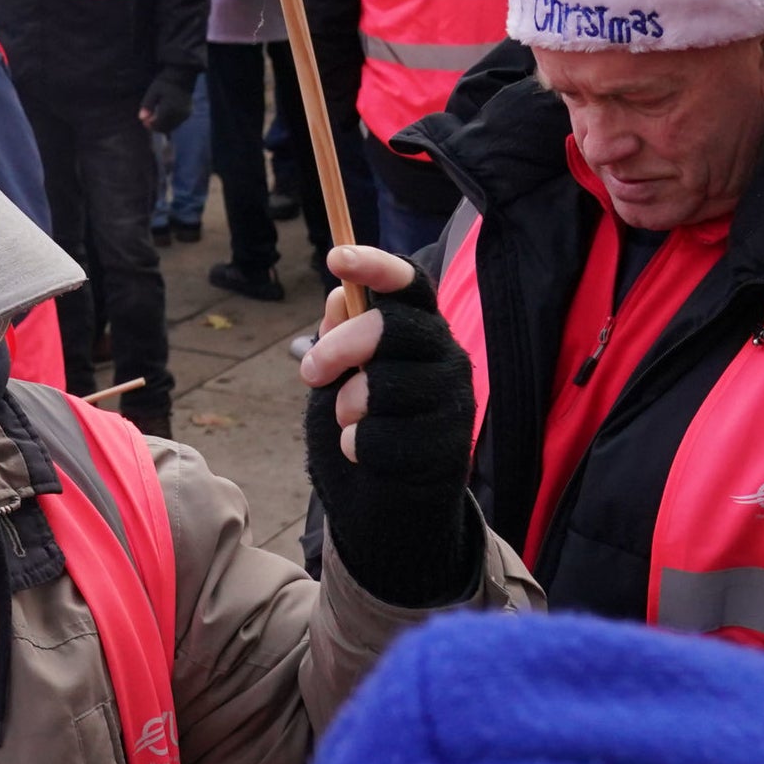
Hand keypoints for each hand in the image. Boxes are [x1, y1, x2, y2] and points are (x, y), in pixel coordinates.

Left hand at [138, 76, 192, 135]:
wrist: (181, 77)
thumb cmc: (163, 84)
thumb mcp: (153, 91)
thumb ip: (147, 105)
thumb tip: (141, 118)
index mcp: (170, 107)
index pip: (158, 123)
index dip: (150, 125)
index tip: (143, 121)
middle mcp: (179, 113)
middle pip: (165, 128)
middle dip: (155, 127)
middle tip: (147, 121)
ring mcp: (184, 115)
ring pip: (171, 128)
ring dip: (162, 126)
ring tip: (154, 117)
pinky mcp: (187, 115)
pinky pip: (176, 124)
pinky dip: (168, 124)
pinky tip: (162, 116)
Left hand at [297, 244, 481, 607]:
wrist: (390, 506)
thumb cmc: (363, 427)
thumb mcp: (341, 376)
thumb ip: (342, 336)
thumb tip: (339, 294)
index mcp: (421, 331)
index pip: (411, 284)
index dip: (376, 265)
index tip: (335, 257)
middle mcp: (447, 359)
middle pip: (395, 327)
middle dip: (341, 347)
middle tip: (309, 371)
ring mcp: (453, 405)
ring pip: (387, 384)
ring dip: (347, 405)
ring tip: (347, 419)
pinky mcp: (448, 451)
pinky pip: (383, 437)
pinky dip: (355, 446)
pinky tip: (361, 453)